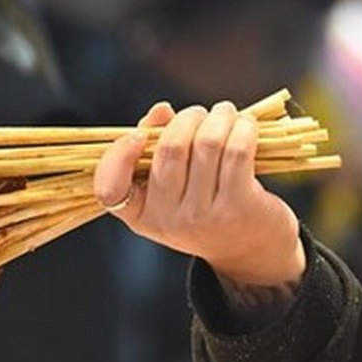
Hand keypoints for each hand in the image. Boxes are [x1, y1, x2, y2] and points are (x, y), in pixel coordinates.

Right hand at [94, 102, 306, 288]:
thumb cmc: (208, 210)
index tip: (138, 136)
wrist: (251, 251)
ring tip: (225, 113)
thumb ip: (158, 149)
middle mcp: (168, 220)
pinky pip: (236, 151)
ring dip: (219, 116)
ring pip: (206, 143)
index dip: (118, 155)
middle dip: (188, 117)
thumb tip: (161, 111)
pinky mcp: (238, 207)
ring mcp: (202, 216)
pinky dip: (242, 128)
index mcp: (142, 215)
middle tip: (199, 113)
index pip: (110, 189)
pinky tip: (244, 125)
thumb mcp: (173, 190)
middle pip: (169, 148)